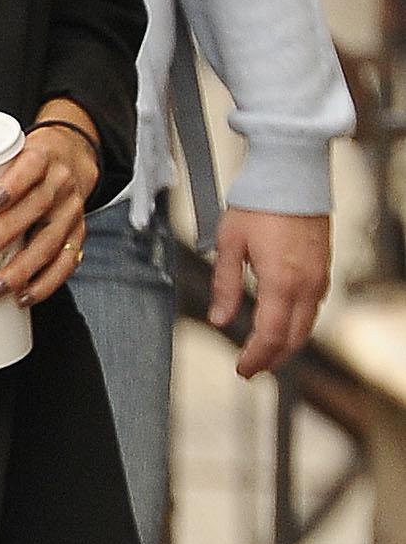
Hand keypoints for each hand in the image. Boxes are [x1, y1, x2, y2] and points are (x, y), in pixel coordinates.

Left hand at [0, 118, 95, 306]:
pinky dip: (45, 283)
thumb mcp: (7, 156)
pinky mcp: (78, 233)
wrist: (70, 158)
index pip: (30, 167)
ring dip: (23, 268)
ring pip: (51, 241)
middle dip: (9, 231)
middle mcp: (60, 183)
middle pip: (38, 206)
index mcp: (41, 157)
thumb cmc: (24, 163)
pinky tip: (24, 295)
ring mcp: (71, 210)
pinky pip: (66, 262)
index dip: (14, 183)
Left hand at [210, 206, 330, 378]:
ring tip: (264, 351)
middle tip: (252, 368)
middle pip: (294, 338)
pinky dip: (298, 324)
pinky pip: (314, 308)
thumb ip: (225, 286)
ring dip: (286, 344)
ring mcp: (319, 277)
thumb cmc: (259, 204)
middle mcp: (307, 285)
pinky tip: (282, 323)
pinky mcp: (324, 268)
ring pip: (307, 325)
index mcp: (281, 283)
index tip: (242, 369)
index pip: (271, 337)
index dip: (256, 358)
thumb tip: (220, 318)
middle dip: (272, 358)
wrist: (291, 175)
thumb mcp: (229, 245)